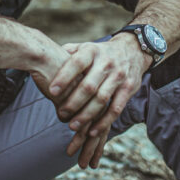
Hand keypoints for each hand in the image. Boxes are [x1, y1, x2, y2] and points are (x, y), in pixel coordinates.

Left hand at [47, 34, 151, 167]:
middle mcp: (106, 63)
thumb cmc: (100, 53)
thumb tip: (46, 55)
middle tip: (61, 113)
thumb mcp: (85, 47)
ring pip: (102, 99)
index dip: (64, 77)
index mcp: (92, 51)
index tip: (52, 91)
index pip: (77, 63)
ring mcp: (119, 76)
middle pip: (89, 85)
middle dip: (74, 102)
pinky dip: (104, 121)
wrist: (132, 50)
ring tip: (72, 126)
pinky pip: (116, 108)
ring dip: (87, 115)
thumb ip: (68, 52)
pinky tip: (92, 131)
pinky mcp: (128, 88)